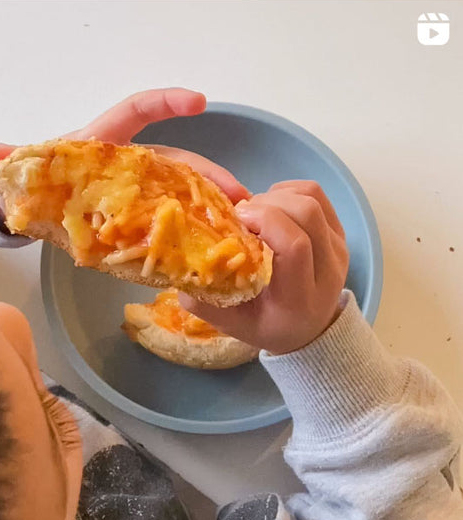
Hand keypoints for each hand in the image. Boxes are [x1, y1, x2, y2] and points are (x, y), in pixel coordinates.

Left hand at [0, 88, 249, 229]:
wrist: (33, 207)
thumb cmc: (35, 181)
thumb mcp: (21, 171)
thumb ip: (7, 163)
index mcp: (104, 146)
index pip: (135, 114)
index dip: (164, 104)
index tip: (199, 101)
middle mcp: (129, 167)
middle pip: (176, 163)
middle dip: (209, 176)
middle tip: (238, 196)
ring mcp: (139, 193)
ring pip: (183, 193)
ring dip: (212, 206)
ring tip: (238, 224)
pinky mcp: (141, 217)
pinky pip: (172, 219)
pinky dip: (194, 229)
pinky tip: (213, 245)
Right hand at [179, 181, 349, 354]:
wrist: (309, 329)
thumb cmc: (268, 325)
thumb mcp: (232, 324)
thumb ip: (204, 303)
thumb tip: (179, 273)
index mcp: (300, 297)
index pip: (294, 245)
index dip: (265, 220)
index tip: (237, 219)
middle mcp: (328, 271)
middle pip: (306, 214)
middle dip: (268, 203)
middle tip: (243, 215)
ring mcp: (339, 249)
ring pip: (312, 200)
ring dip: (278, 195)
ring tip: (256, 210)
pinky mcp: (340, 233)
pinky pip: (318, 195)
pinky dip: (290, 190)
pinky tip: (273, 205)